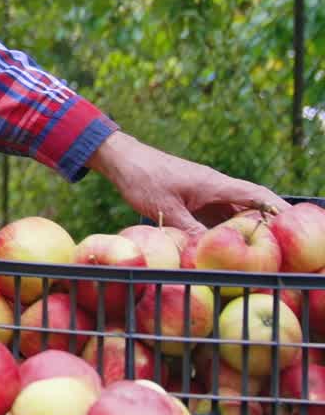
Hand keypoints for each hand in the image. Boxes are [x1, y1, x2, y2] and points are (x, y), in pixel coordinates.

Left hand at [87, 131, 285, 235]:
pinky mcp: (192, 197)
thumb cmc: (143, 179)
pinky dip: (221, 228)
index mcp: (215, 185)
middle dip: (263, 225)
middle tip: (274, 249)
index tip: (292, 225)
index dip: (278, 209)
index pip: (258, 195)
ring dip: (241, 228)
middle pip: (249, 205)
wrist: (122, 159)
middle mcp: (215, 187)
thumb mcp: (167, 209)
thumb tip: (210, 254)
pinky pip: (214, 214)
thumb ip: (191, 231)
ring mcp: (203, 192)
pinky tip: (221, 245)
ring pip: (231, 212)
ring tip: (252, 251)